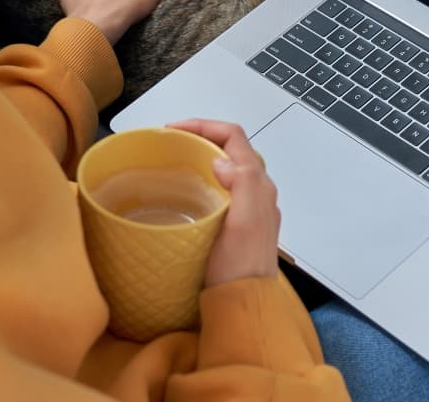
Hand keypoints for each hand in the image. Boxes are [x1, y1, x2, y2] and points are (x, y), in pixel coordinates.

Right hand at [167, 119, 279, 286]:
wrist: (245, 302)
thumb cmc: (240, 266)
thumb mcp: (242, 222)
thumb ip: (241, 185)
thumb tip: (222, 161)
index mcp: (257, 183)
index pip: (233, 136)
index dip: (203, 125)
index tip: (173, 130)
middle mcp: (257, 190)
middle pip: (230, 148)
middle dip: (200, 137)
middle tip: (171, 143)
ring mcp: (249, 205)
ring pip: (227, 166)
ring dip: (202, 156)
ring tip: (176, 161)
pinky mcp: (238, 221)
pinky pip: (222, 186)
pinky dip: (204, 178)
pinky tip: (187, 190)